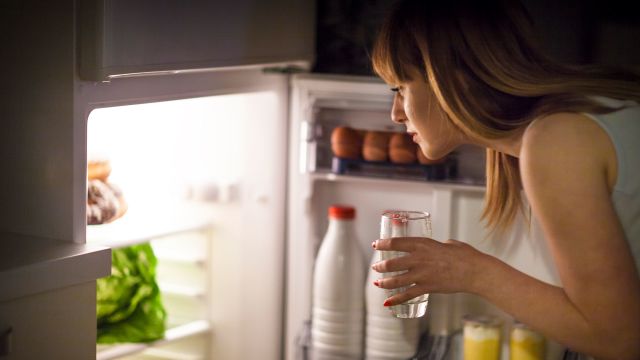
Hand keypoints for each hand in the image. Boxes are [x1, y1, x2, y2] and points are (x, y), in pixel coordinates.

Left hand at [371, 237, 486, 305]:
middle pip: (392, 263)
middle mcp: (418, 259)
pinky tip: (387, 303)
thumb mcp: (449, 243)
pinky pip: (407, 295)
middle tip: (376, 267)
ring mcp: (421, 274)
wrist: (475, 271)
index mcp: (422, 244)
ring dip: (384, 282)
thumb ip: (439, 245)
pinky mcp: (427, 288)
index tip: (375, 244)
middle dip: (381, 266)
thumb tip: (439, 247)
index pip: (396, 243)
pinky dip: (395, 299)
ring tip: (378, 283)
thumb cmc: (465, 255)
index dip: (383, 244)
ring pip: (396, 280)